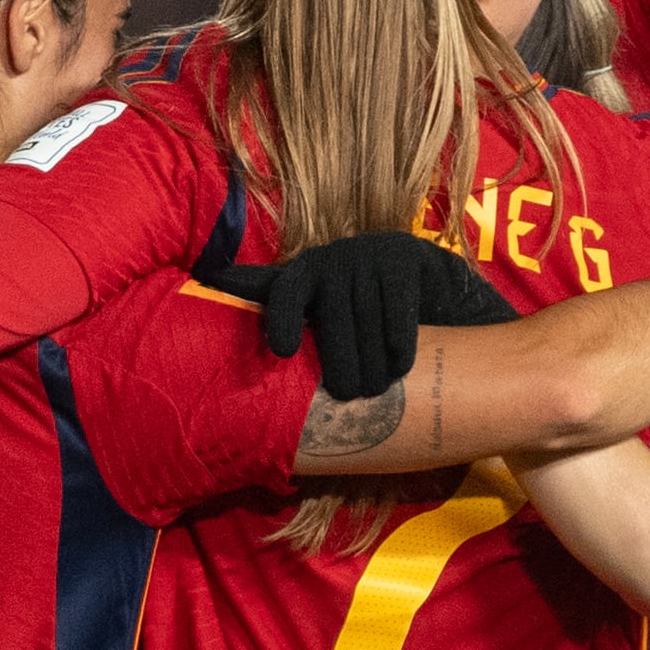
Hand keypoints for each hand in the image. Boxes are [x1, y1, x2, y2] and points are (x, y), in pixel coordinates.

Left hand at [257, 228, 513, 399]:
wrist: (426, 277)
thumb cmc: (362, 303)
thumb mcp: (321, 302)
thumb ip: (282, 303)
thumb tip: (222, 286)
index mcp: (305, 271)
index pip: (286, 292)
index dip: (283, 319)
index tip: (283, 351)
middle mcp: (334, 258)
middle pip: (333, 321)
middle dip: (342, 364)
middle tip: (349, 394)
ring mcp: (369, 254)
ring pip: (367, 321)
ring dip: (373, 363)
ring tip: (376, 389)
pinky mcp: (403, 257)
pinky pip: (397, 311)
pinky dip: (399, 343)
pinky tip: (399, 365)